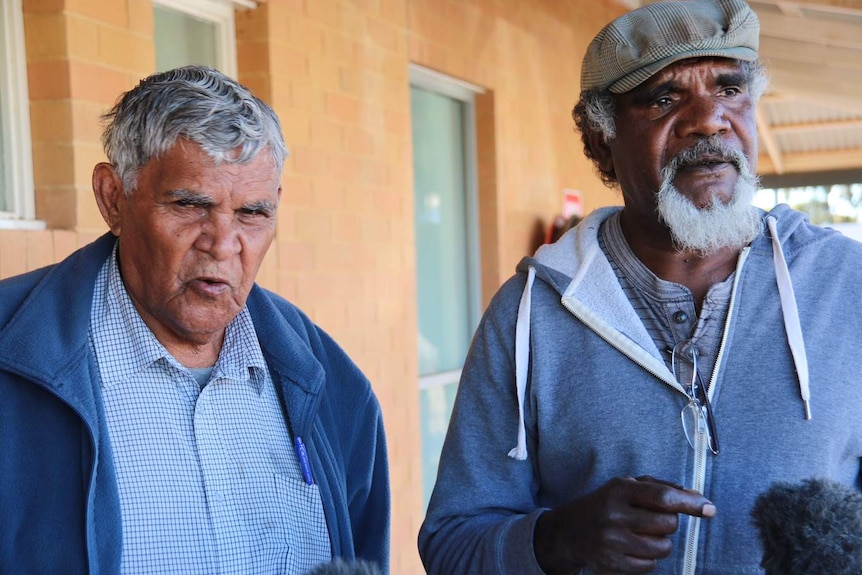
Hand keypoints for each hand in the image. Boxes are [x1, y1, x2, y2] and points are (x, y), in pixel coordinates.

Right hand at [533, 475, 715, 574]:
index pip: (663, 497)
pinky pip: (650, 565)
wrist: (567, 532)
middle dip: (669, 522)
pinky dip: (649, 558)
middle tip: (653, 519)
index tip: (709, 508)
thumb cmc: (605, 504)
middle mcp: (614, 515)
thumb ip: (659, 487)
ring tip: (642, 534)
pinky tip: (633, 548)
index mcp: (618, 490)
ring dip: (661, 541)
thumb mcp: (624, 486)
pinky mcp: (611, 564)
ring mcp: (612, 542)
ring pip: (663, 547)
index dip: (690, 503)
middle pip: (668, 524)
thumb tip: (696, 497)